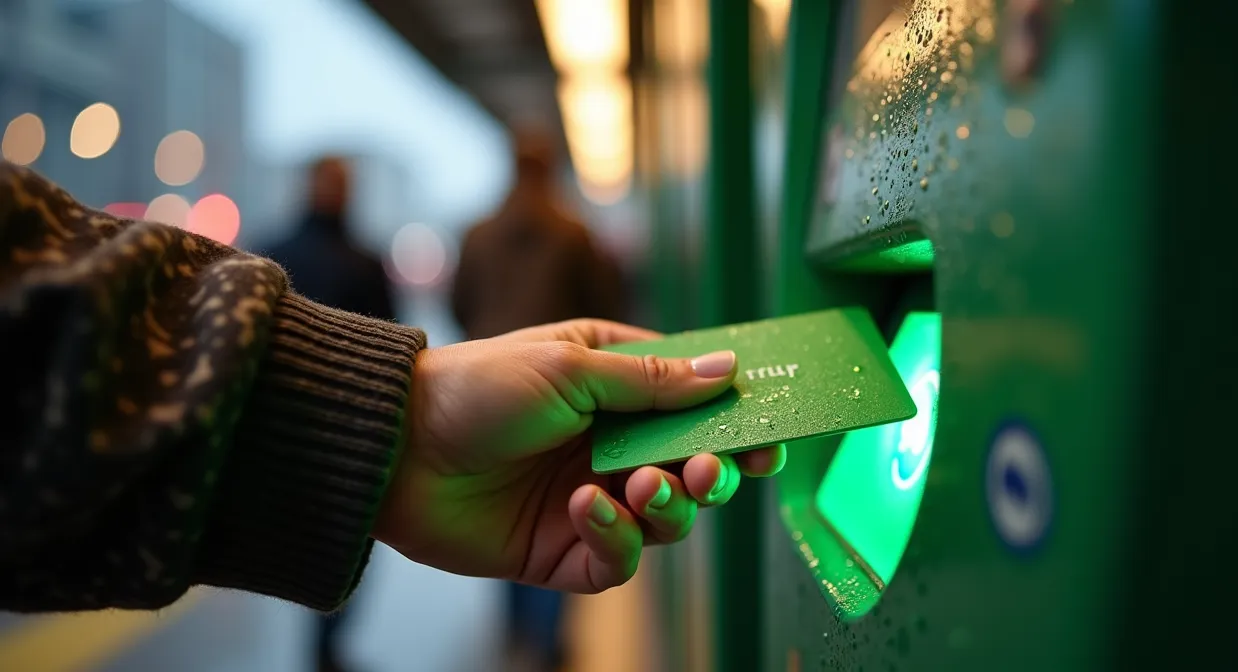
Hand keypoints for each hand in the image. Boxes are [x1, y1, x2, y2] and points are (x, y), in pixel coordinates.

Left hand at [373, 319, 785, 592]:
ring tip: (641, 485)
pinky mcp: (566, 549)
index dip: (736, 418)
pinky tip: (586, 509)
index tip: (771, 428)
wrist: (395, 450)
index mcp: (616, 387)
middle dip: (715, 471)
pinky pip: (621, 558)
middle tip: (715, 469)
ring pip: (669, 518)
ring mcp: (592, 498)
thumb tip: (728, 372)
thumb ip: (652, 380)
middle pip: (695, 467)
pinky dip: (617, 537)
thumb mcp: (570, 368)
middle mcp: (611, 444)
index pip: (695, 404)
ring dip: (669, 505)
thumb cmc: (477, 388)